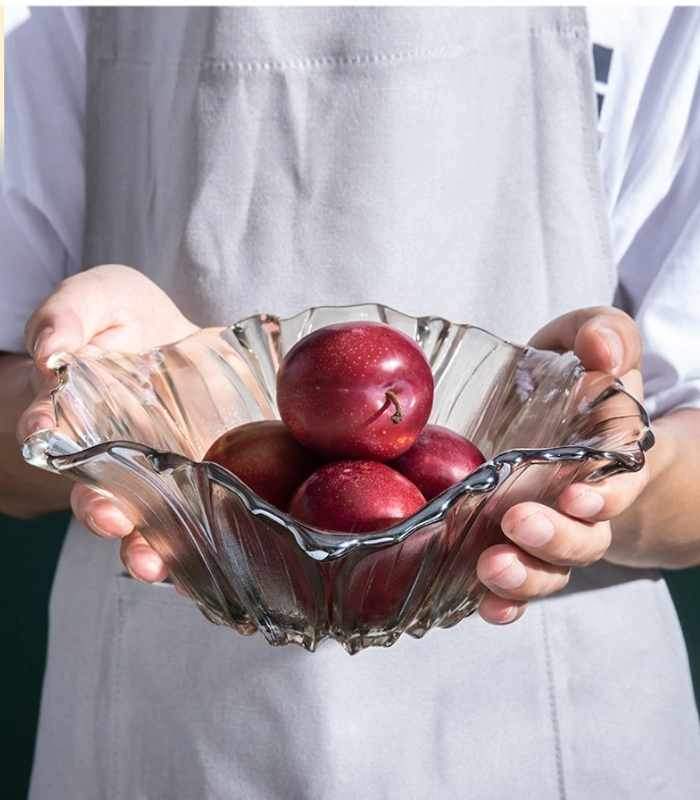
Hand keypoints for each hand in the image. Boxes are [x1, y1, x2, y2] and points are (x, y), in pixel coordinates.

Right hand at [18, 265, 197, 581]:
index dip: (42, 432)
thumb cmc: (129, 319)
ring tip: (150, 562)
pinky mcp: (199, 483)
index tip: (43, 433)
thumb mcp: (101, 297)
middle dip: (98, 510)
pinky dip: (196, 545)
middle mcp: (109, 454)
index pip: (47, 428)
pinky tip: (208, 558)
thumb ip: (69, 313)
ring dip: (141, 546)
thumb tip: (51, 351)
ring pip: (140, 521)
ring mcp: (155, 474)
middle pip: (92, 493)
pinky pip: (194, 522)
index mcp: (75, 410)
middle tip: (110, 518)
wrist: (181, 341)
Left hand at [476, 307, 648, 624]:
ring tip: (492, 569)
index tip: (579, 498)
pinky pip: (521, 585)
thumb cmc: (581, 382)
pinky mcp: (519, 545)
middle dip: (556, 537)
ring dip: (527, 575)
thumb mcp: (595, 343)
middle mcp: (586, 502)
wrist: (574, 424)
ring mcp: (554, 530)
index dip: (604, 494)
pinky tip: (486, 606)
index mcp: (611, 453)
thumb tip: (603, 347)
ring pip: (553, 568)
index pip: (619, 480)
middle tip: (519, 523)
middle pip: (586, 538)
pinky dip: (508, 601)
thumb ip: (603, 334)